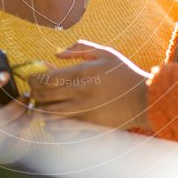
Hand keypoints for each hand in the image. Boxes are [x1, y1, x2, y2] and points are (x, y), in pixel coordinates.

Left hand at [26, 40, 150, 129]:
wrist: (144, 98)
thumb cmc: (124, 73)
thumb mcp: (105, 53)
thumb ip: (79, 48)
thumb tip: (56, 53)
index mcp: (82, 73)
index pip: (45, 79)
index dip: (33, 79)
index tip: (34, 79)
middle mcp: (80, 94)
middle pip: (42, 97)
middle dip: (33, 94)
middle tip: (33, 93)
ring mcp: (83, 112)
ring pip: (48, 116)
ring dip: (40, 111)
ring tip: (40, 107)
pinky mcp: (88, 126)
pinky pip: (61, 130)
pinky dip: (52, 126)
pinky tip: (54, 120)